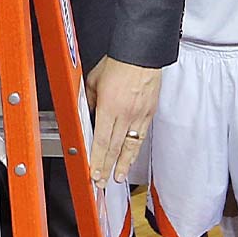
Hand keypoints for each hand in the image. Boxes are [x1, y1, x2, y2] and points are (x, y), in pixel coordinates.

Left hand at [86, 56, 160, 186]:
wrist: (141, 54)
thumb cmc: (119, 62)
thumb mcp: (94, 80)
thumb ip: (90, 101)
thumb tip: (88, 115)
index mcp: (109, 106)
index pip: (101, 141)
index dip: (97, 160)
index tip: (93, 173)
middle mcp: (125, 114)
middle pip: (114, 148)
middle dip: (107, 168)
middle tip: (102, 182)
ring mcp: (139, 115)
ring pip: (130, 146)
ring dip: (123, 164)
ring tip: (118, 177)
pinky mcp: (149, 113)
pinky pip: (141, 136)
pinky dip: (135, 150)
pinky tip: (131, 156)